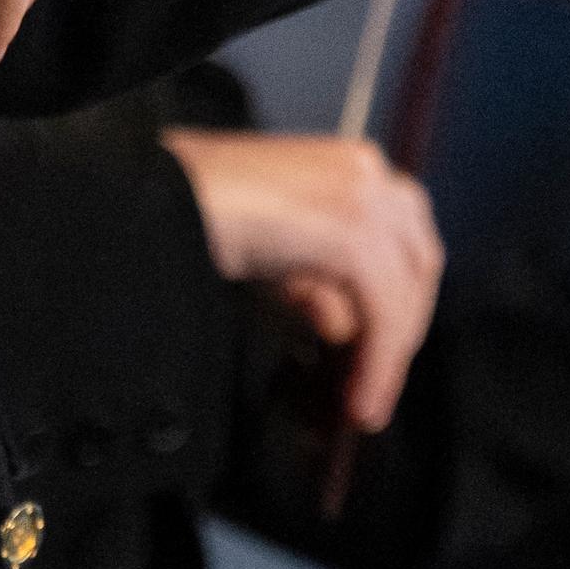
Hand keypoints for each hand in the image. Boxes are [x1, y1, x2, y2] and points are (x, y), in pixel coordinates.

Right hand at [163, 129, 448, 434]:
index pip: (402, 240)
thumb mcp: (272, 252)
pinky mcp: (349, 230)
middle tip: (374, 385)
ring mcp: (361, 195)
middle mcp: (365, 170)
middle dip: (400, 330)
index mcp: (349, 164)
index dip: (398, 303)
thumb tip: (342, 329)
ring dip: (388, 356)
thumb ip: (315, 283)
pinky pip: (383, 311)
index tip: (380, 355)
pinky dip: (377, 362)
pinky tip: (357, 398)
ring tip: (363, 403)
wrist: (152, 199)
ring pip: (403, 291)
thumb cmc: (192, 217)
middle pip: (418, 262)